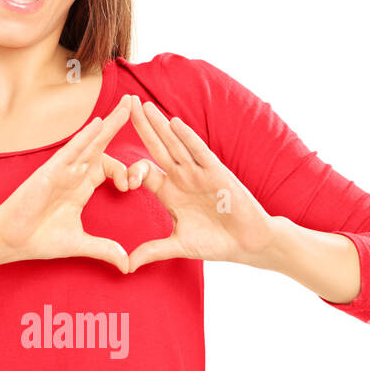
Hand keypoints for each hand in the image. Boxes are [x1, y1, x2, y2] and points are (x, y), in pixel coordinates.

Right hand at [0, 94, 135, 273]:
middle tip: (137, 103)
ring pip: (90, 141)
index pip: (108, 167)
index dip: (125, 172)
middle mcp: (74, 173)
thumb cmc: (38, 239)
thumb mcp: (79, 243)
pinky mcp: (50, 171)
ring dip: (109, 123)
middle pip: (101, 144)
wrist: (10, 240)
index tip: (132, 187)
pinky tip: (100, 123)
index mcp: (81, 187)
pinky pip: (71, 151)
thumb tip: (127, 265)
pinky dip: (86, 137)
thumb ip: (104, 249)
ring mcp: (62, 170)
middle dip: (119, 124)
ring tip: (128, 104)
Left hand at [123, 97, 276, 272]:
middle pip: (157, 148)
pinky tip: (174, 123)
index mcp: (170, 192)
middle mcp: (182, 177)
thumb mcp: (179, 246)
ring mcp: (199, 173)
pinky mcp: (217, 173)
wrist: (248, 243)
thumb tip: (126, 265)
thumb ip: (153, 250)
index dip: (131, 171)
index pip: (145, 172)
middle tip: (124, 105)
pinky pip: (199, 152)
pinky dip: (187, 138)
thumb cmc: (217, 242)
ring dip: (160, 125)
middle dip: (142, 128)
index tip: (122, 182)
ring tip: (144, 105)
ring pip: (175, 144)